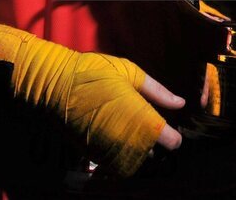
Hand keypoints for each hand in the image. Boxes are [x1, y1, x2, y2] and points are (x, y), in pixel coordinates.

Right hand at [0, 23, 182, 176]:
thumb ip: (156, 90)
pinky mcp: (92, 153)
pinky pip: (114, 165)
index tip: (171, 131)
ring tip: (137, 139)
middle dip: (155, 147)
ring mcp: (108, 148)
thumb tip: (180, 102)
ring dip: (139, 155)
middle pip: (152, 156)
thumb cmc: (94, 71)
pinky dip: (121, 159)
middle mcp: (126, 138)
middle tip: (154, 133)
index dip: (172, 137)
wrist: (55, 83)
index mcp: (139, 116)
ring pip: (133, 164)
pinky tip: (120, 143)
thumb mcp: (128, 72)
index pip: (168, 139)